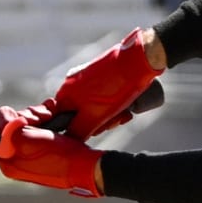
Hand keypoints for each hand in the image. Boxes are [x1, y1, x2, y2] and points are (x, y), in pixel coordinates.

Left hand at [0, 107, 102, 195]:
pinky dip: (48, 119)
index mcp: (8, 162)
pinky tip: (55, 114)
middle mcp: (18, 159)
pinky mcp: (48, 149)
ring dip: (40, 115)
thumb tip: (2, 115)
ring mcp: (34, 154)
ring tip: (52, 114)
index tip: (23, 119)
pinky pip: (42, 128)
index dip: (8, 121)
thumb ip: (6, 127)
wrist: (86, 166)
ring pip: (29, 124)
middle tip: (43, 117)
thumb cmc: (57, 156)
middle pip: (13, 127)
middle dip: (28, 117)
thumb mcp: (24, 140)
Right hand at [47, 27, 162, 139]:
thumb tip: (69, 141)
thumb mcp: (95, 116)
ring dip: (111, 115)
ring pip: (95, 106)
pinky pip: (104, 96)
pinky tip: (127, 106)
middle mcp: (72, 83)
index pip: (63, 119)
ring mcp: (87, 77)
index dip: (80, 129)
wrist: (138, 61)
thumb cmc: (115, 88)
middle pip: (81, 114)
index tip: (95, 129)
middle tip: (115, 120)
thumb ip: (78, 131)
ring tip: (125, 112)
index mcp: (65, 92)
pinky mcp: (101, 73)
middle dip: (100, 122)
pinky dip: (115, 104)